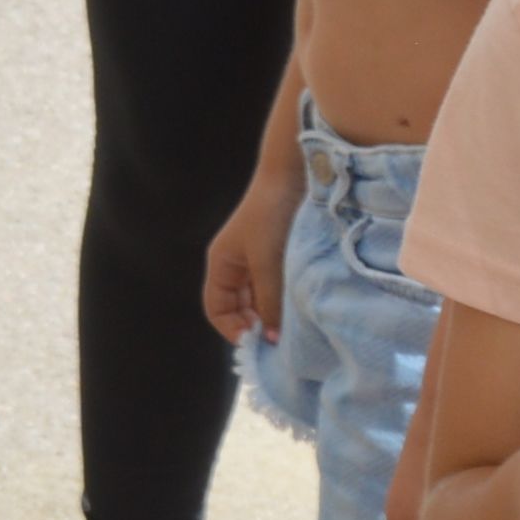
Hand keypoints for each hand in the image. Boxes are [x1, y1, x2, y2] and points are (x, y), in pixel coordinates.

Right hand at [202, 165, 295, 348]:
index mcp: (222, 264)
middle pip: (238, 308)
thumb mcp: (267, 264)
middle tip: (279, 341)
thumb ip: (269, 302)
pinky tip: (302, 307)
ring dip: (272, 314)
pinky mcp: (280, 255)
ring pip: (260, 300)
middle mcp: (237, 265)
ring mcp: (259, 260)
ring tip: (292, 326)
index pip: (217, 309)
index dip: (233, 330)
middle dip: (254, 325)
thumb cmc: (272, 215)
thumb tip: (273, 339)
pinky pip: (277, 288)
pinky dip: (285, 300)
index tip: (258, 343)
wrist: (296, 175)